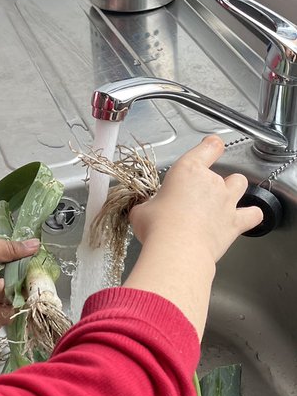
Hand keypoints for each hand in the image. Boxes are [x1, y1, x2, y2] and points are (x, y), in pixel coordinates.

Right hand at [125, 135, 261, 334]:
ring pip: (241, 184)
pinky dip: (251, 215)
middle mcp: (211, 182)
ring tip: (224, 200)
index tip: (211, 145)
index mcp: (187, 171)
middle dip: (214, 181)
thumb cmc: (158, 227)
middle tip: (200, 194)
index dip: (211, 145)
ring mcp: (226, 201)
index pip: (208, 147)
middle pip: (223, 172)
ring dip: (234, 190)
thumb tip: (144, 211)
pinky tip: (245, 218)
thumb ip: (147, 206)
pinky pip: (254, 214)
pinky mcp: (235, 222)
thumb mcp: (141, 211)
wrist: (177, 250)